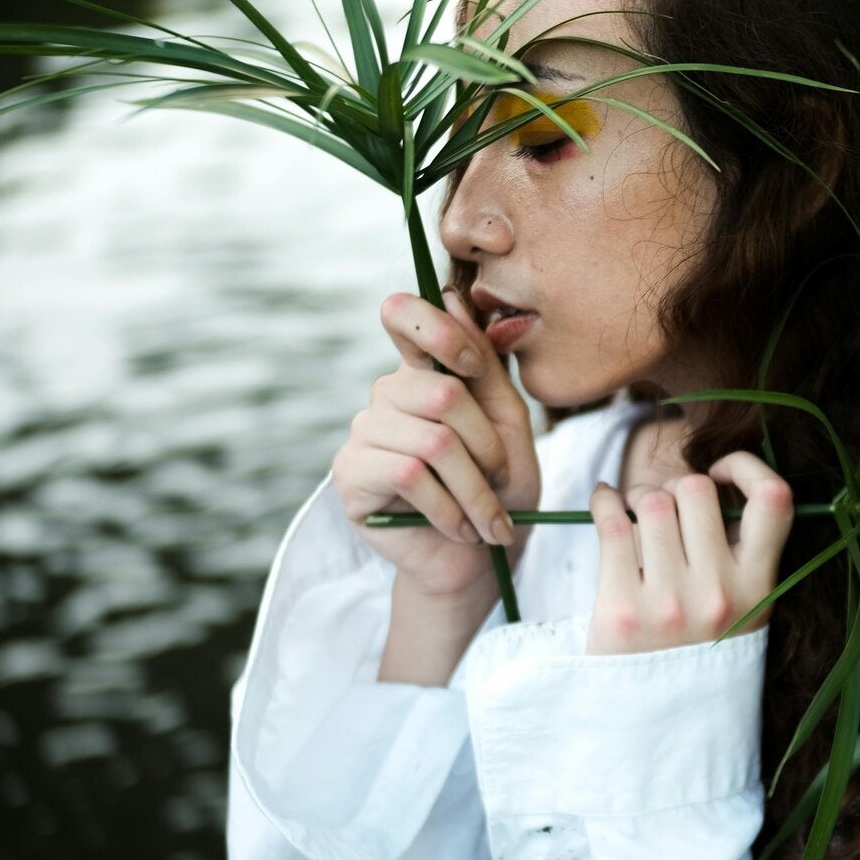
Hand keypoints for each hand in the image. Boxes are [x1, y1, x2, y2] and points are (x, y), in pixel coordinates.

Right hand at [332, 285, 541, 605]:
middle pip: (441, 392)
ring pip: (432, 440)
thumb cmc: (500, 491)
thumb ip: (485, 365)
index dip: (440, 329)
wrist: (481, 563)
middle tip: (501, 482)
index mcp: (424, 373)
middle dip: (487, 445)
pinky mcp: (351, 476)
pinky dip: (449, 508)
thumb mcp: (508, 423)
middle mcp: (386, 396)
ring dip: (475, 489)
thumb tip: (453, 295)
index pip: (405, 314)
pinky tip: (459, 529)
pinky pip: (407, 475)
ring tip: (487, 518)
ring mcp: (363, 434)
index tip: (474, 368)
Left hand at [585, 452, 792, 655]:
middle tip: (662, 508)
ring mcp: (671, 602)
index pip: (775, 499)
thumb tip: (714, 482)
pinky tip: (604, 504)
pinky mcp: (623, 609)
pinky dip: (603, 502)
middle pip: (695, 490)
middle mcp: (719, 594)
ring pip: (650, 502)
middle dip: (672, 487)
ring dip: (637, 498)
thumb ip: (741, 559)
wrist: (656, 733)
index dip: (746, 467)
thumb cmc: (698, 660)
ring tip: (632, 513)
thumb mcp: (744, 616)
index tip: (720, 471)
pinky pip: (611, 524)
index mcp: (759, 590)